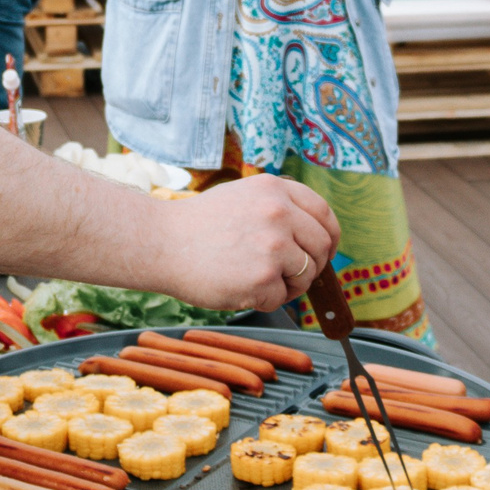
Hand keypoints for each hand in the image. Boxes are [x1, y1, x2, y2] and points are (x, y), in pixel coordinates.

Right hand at [154, 174, 342, 310]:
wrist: (160, 243)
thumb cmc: (198, 225)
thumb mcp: (243, 196)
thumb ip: (278, 207)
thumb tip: (314, 236)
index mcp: (275, 189)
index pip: (324, 213)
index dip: (329, 237)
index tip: (325, 251)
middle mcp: (278, 212)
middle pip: (321, 246)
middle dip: (312, 266)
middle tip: (290, 276)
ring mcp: (272, 246)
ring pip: (306, 274)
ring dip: (289, 285)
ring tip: (259, 282)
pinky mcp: (262, 278)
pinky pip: (281, 298)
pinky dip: (265, 300)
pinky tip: (240, 289)